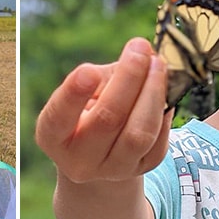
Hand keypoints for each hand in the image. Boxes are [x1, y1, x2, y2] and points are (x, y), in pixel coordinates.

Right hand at [35, 38, 170, 184]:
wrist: (102, 148)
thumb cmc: (90, 105)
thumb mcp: (85, 89)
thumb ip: (105, 74)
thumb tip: (144, 54)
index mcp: (53, 136)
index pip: (59, 118)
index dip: (74, 95)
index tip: (89, 70)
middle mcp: (79, 160)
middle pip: (108, 120)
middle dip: (128, 79)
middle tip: (140, 48)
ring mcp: (112, 170)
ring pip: (139, 134)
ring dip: (153, 93)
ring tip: (158, 63)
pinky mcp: (141, 169)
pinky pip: (159, 140)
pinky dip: (164, 110)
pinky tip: (165, 88)